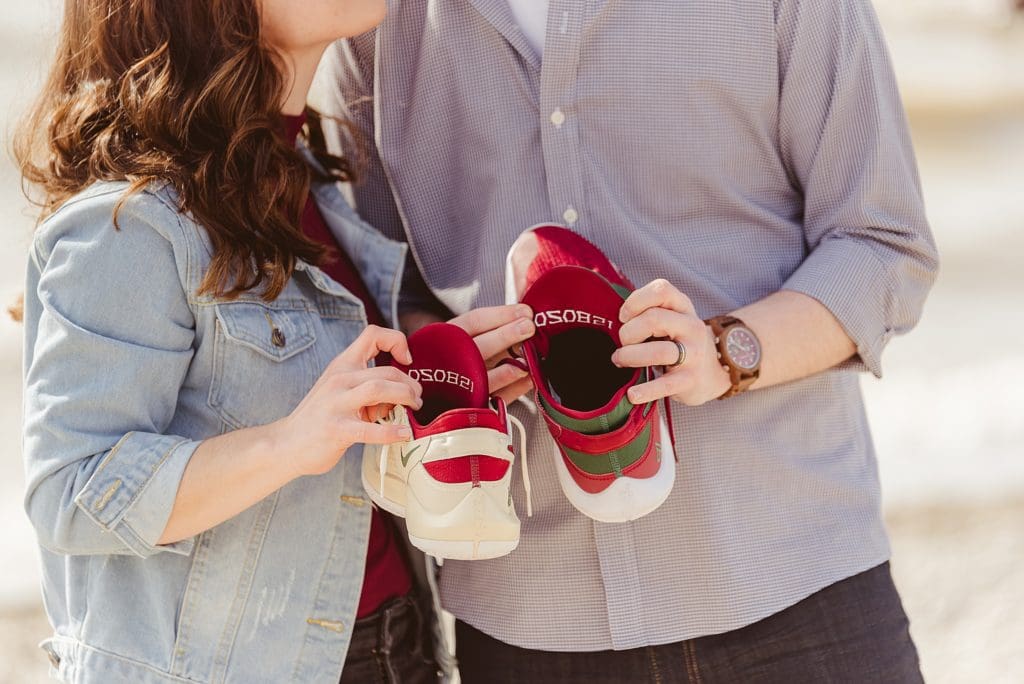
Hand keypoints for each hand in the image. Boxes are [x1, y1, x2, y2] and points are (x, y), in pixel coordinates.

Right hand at [273, 325, 422, 476]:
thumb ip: (366, 384)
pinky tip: (404, 434)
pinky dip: (392, 431)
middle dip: (410, 384)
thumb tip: (402, 390)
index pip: (372, 334)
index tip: (407, 360)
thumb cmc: (321, 417)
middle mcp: (339, 380)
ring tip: (413, 409)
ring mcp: (336, 404)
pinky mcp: (336, 429)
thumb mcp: (340, 389)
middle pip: (386, 370)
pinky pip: (370, 429)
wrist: (287, 443)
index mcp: (342, 365)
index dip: (396, 341)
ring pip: (379, 389)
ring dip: (405, 398)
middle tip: (417, 399)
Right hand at [449, 304, 535, 402]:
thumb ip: (491, 329)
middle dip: (507, 335)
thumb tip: (524, 316)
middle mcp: (450, 360)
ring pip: (484, 376)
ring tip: (529, 359)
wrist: (426, 399)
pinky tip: (529, 379)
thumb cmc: (458, 361)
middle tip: (529, 328)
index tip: (526, 312)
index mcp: (447, 338)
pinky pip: (495, 398)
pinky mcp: (472, 407)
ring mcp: (459, 386)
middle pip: (479, 346)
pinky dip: (513, 389)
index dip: (502, 315)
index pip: (474, 321)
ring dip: (509, 367)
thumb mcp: (466, 339)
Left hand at [612, 279, 730, 406]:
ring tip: (619, 360)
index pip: (661, 290)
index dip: (635, 301)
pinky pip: (665, 385)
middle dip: (628, 332)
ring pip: (658, 351)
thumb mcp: (670, 319)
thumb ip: (647, 313)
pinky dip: (645, 391)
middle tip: (621, 343)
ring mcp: (693, 354)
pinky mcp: (690, 380)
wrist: (712, 372)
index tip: (623, 317)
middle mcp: (691, 326)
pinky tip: (632, 394)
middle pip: (654, 319)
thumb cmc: (677, 341)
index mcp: (683, 307)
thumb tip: (612, 322)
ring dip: (630, 356)